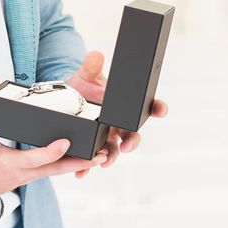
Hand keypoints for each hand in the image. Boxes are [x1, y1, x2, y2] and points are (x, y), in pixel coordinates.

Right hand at [0, 76, 107, 202]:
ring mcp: (23, 179)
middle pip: (55, 170)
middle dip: (79, 163)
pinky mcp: (24, 179)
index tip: (66, 142)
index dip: (52, 151)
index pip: (34, 159)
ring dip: (76, 164)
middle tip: (101, 155)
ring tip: (98, 156)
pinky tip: (77, 159)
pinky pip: (48, 172)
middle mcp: (20, 175)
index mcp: (7, 163)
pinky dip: (63, 165)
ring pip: (54, 172)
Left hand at [66, 50, 168, 177]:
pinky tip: (81, 173)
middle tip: (127, 145)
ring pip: (114, 150)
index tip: (161, 109)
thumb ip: (91, 67)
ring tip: (104, 162)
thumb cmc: (84, 86)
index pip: (147, 108)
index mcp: (124, 107)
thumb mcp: (86, 76)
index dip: (157, 108)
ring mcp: (106, 136)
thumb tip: (95, 54)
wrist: (67, 98)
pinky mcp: (92, 144)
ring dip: (110, 157)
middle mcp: (119, 124)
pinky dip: (87, 167)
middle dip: (132, 142)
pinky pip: (92, 159)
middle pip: (133, 135)